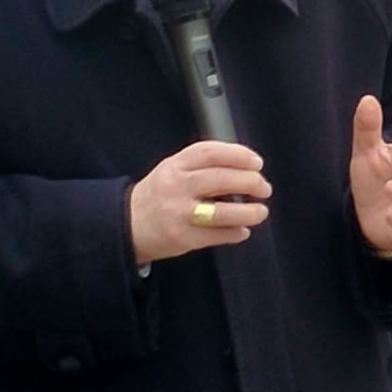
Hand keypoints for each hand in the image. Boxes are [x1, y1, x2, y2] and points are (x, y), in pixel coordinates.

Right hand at [127, 141, 271, 264]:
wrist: (126, 224)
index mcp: (175, 165)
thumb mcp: (173, 169)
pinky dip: (235, 233)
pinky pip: (216, 235)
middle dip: (250, 182)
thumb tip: (246, 167)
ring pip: (222, 212)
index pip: (211, 153)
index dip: (239, 155)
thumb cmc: (159, 194)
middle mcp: (176, 186)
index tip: (257, 163)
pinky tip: (242, 230)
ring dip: (249, 212)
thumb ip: (204, 164)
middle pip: (221, 179)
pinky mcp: (182, 238)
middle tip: (264, 188)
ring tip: (260, 212)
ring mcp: (179, 213)